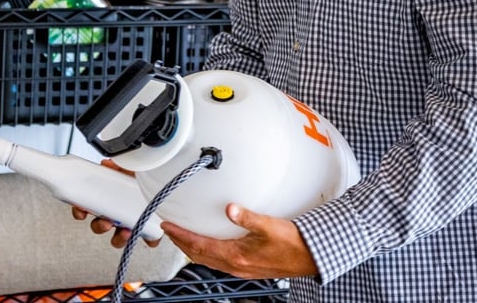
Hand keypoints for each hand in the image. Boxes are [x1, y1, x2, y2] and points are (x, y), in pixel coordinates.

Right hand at [69, 159, 161, 248]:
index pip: (88, 208)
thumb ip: (118, 167)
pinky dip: (149, 239)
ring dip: (119, 238)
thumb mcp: (129, 169)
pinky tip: (149, 234)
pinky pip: (148, 239)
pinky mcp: (148, 229)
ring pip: (118, 238)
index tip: (81, 211)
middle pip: (100, 226)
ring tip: (126, 231)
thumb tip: (107, 164)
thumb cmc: (142, 178)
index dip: (81, 211)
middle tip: (106, 222)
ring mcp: (131, 223)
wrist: (163, 181)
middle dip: (100, 226)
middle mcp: (117, 214)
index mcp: (109, 199)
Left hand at [159, 203, 318, 279]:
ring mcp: (240, 269)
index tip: (167, 226)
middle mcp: (235, 265)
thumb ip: (247, 217)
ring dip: (192, 248)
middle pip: (199, 255)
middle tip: (169, 231)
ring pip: (208, 260)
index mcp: (237, 256)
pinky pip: (219, 261)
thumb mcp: (270, 226)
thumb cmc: (293, 245)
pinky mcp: (247, 268)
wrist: (309, 258)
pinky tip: (210, 244)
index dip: (181, 236)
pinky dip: (207, 251)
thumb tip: (230, 208)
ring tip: (184, 236)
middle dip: (181, 243)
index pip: (199, 246)